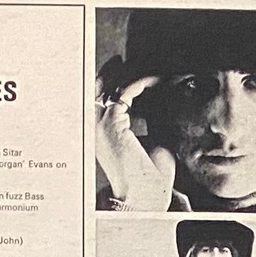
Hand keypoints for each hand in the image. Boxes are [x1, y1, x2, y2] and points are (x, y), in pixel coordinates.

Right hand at [94, 63, 176, 210]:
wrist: (145, 195)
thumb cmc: (150, 176)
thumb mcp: (151, 142)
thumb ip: (148, 123)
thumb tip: (159, 105)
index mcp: (102, 130)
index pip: (106, 96)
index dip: (123, 81)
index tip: (144, 72)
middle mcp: (96, 124)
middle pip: (104, 85)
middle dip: (124, 70)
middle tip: (146, 61)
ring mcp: (100, 122)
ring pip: (113, 84)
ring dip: (135, 74)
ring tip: (155, 66)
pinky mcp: (111, 121)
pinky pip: (124, 91)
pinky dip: (142, 83)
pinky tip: (158, 79)